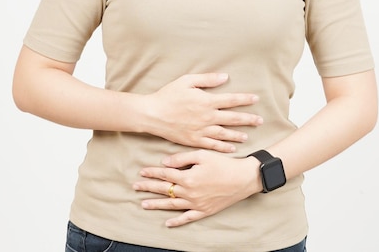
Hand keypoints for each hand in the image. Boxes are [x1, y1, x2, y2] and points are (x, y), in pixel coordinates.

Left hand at [133, 149, 261, 226]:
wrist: (243, 178)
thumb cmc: (223, 163)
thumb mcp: (202, 154)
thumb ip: (182, 158)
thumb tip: (165, 163)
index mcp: (188, 177)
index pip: (165, 174)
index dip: (152, 172)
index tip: (141, 171)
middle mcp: (189, 192)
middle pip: (165, 189)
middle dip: (148, 187)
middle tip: (135, 187)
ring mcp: (196, 204)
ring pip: (172, 205)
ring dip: (156, 204)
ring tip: (143, 203)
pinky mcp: (204, 211)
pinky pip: (187, 218)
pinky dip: (177, 221)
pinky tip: (167, 223)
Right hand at [143, 73, 262, 152]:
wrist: (152, 114)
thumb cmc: (168, 95)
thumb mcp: (187, 81)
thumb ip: (207, 79)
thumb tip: (225, 77)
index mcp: (207, 101)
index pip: (231, 100)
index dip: (245, 99)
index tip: (256, 99)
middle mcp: (207, 117)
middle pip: (232, 118)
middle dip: (248, 119)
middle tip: (260, 120)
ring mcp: (201, 130)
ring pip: (224, 134)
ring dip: (238, 134)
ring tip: (248, 135)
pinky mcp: (194, 140)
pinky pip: (213, 145)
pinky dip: (223, 147)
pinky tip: (231, 148)